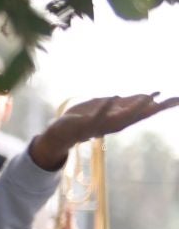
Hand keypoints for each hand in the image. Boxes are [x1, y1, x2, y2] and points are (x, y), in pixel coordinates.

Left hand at [33, 92, 175, 166]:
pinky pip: (98, 115)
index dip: (162, 106)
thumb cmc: (88, 118)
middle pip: (140, 115)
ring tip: (149, 96)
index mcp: (122, 119)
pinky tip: (115, 96)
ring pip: (122, 117)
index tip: (178, 99)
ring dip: (135, 107)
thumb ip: (128, 103)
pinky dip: (106, 107)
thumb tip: (149, 96)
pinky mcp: (87, 124)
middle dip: (157, 107)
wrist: (62, 132)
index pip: (147, 112)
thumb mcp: (110, 106)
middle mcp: (116, 124)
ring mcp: (102, 125)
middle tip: (174, 99)